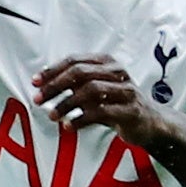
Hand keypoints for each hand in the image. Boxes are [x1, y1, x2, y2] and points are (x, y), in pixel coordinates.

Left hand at [34, 55, 164, 147]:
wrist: (150, 122)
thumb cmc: (117, 103)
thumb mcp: (96, 88)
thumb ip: (74, 83)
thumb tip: (42, 83)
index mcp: (106, 62)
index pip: (74, 60)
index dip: (53, 70)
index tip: (35, 82)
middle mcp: (117, 72)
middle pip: (80, 73)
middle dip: (56, 86)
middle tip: (38, 99)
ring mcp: (126, 91)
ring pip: (91, 90)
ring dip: (67, 103)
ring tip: (52, 115)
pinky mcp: (131, 110)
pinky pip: (102, 112)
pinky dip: (81, 119)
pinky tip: (68, 126)